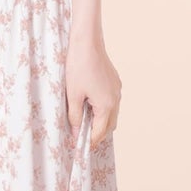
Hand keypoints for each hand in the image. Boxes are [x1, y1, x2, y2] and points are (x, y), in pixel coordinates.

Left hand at [65, 34, 121, 149]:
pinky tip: (90, 105)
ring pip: (112, 114)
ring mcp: (117, 90)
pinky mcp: (115, 82)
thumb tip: (76, 133)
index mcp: (106, 105)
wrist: (87, 43)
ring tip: (85, 122)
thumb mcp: (73, 95)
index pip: (99, 132)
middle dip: (97, 134)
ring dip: (101, 121)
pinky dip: (104, 109)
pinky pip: (112, 102)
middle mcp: (116, 99)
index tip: (78, 147)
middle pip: (109, 126)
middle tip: (82, 137)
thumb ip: (75, 116)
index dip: (89, 142)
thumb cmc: (78, 68)